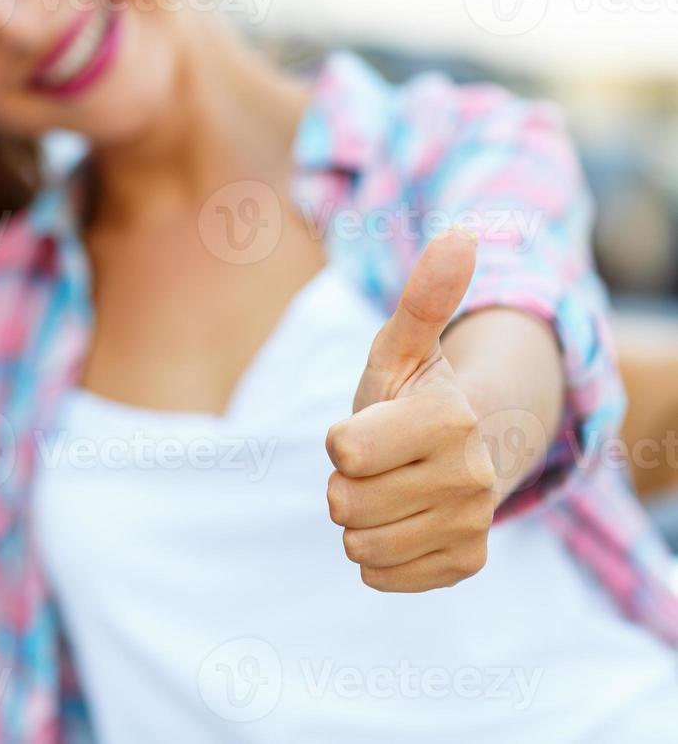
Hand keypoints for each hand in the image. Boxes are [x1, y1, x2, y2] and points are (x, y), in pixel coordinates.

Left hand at [325, 229, 497, 592]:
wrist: (466, 448)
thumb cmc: (414, 392)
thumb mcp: (403, 346)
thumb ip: (422, 298)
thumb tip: (459, 235)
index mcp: (450, 419)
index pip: (343, 452)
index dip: (340, 438)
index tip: (368, 424)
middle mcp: (471, 477)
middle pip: (344, 504)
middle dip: (345, 481)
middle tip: (378, 460)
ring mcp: (472, 525)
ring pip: (358, 546)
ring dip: (359, 517)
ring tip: (389, 487)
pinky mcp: (465, 564)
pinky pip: (380, 576)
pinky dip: (378, 554)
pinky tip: (402, 520)